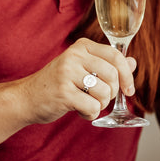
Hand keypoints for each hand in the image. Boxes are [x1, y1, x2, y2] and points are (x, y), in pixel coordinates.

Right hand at [17, 38, 136, 123]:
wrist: (26, 97)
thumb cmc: (58, 83)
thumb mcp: (83, 68)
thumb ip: (107, 64)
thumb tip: (133, 62)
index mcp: (82, 46)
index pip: (115, 55)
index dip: (127, 74)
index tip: (129, 89)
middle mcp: (75, 55)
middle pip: (113, 75)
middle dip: (113, 92)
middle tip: (102, 98)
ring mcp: (67, 73)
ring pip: (104, 92)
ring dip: (101, 105)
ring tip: (88, 103)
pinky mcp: (63, 92)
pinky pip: (93, 107)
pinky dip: (91, 114)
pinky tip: (80, 111)